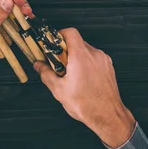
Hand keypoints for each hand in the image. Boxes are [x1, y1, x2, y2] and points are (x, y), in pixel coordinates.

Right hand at [33, 28, 135, 148]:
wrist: (108, 116)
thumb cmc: (87, 105)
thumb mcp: (59, 90)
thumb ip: (46, 74)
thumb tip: (39, 66)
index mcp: (81, 57)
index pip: (70, 32)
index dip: (59, 35)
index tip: (52, 44)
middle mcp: (94, 55)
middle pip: (77, 41)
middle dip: (65, 50)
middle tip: (58, 62)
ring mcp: (103, 60)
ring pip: (86, 50)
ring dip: (76, 57)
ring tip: (70, 73)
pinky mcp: (108, 66)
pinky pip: (94, 58)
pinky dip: (86, 62)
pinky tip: (81, 77)